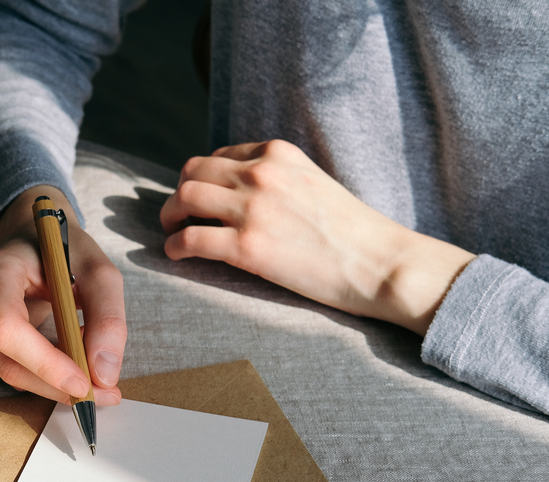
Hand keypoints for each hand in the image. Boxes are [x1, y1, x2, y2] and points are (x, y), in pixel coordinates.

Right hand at [0, 185, 125, 404]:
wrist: (30, 241)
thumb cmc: (63, 253)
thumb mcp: (99, 273)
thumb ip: (108, 319)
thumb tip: (104, 375)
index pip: (8, 328)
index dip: (45, 363)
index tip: (85, 383)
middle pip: (8, 362)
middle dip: (58, 385)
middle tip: (105, 393)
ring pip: (8, 373)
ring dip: (53, 380)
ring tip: (87, 361)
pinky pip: (5, 370)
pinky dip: (39, 374)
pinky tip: (60, 354)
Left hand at [160, 140, 474, 334]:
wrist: (379, 262)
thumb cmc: (351, 232)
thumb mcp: (312, 182)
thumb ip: (277, 179)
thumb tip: (241, 193)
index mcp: (277, 153)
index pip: (219, 156)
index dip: (202, 177)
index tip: (200, 197)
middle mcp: (260, 174)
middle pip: (193, 172)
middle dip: (178, 193)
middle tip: (176, 214)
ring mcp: (252, 209)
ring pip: (184, 199)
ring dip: (169, 216)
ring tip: (171, 231)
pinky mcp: (247, 247)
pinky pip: (190, 239)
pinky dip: (174, 246)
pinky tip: (176, 255)